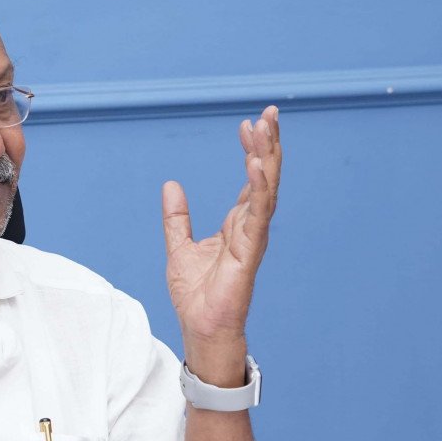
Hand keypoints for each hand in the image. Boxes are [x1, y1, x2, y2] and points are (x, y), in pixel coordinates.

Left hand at [162, 106, 281, 384]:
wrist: (199, 327)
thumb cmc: (196, 295)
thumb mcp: (178, 247)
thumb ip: (176, 217)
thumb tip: (171, 185)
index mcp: (237, 225)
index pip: (249, 181)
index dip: (251, 152)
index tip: (246, 124)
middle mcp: (250, 227)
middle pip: (264, 178)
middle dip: (269, 145)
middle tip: (270, 113)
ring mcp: (253, 238)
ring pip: (266, 190)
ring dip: (267, 158)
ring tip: (266, 127)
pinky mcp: (249, 251)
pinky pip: (257, 214)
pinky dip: (257, 188)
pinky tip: (256, 164)